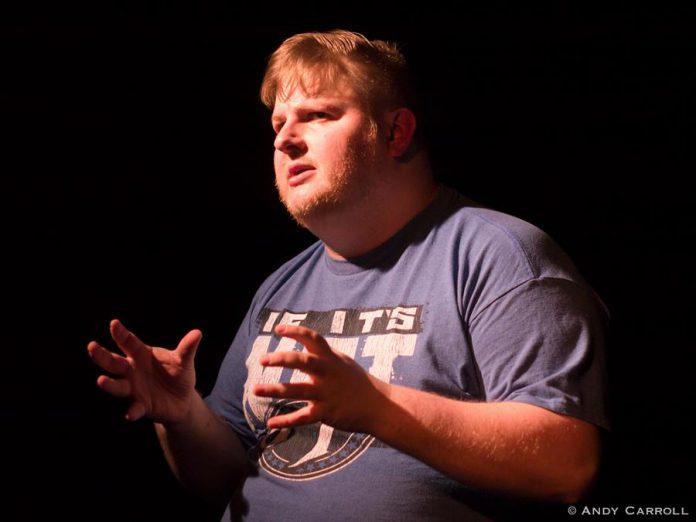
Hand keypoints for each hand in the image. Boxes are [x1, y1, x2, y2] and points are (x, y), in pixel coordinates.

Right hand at [87, 319, 200, 422]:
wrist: (183, 399)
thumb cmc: (178, 374)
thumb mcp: (184, 361)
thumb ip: (187, 349)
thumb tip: (198, 333)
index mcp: (141, 355)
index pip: (129, 342)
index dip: (121, 333)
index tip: (114, 323)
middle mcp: (132, 370)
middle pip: (114, 362)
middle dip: (102, 355)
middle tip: (92, 347)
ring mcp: (134, 388)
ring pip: (117, 385)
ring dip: (109, 384)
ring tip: (101, 380)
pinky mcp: (140, 405)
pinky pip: (134, 408)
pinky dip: (132, 411)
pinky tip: (129, 414)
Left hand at [252, 324, 388, 432]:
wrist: (378, 405)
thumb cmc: (356, 381)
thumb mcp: (342, 361)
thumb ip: (323, 353)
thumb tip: (304, 342)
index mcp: (330, 358)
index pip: (312, 338)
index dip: (295, 331)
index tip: (278, 329)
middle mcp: (326, 373)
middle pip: (302, 361)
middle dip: (281, 359)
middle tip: (262, 360)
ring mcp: (325, 393)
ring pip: (296, 390)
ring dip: (274, 390)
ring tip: (255, 389)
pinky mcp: (325, 412)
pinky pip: (302, 417)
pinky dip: (286, 421)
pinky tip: (270, 423)